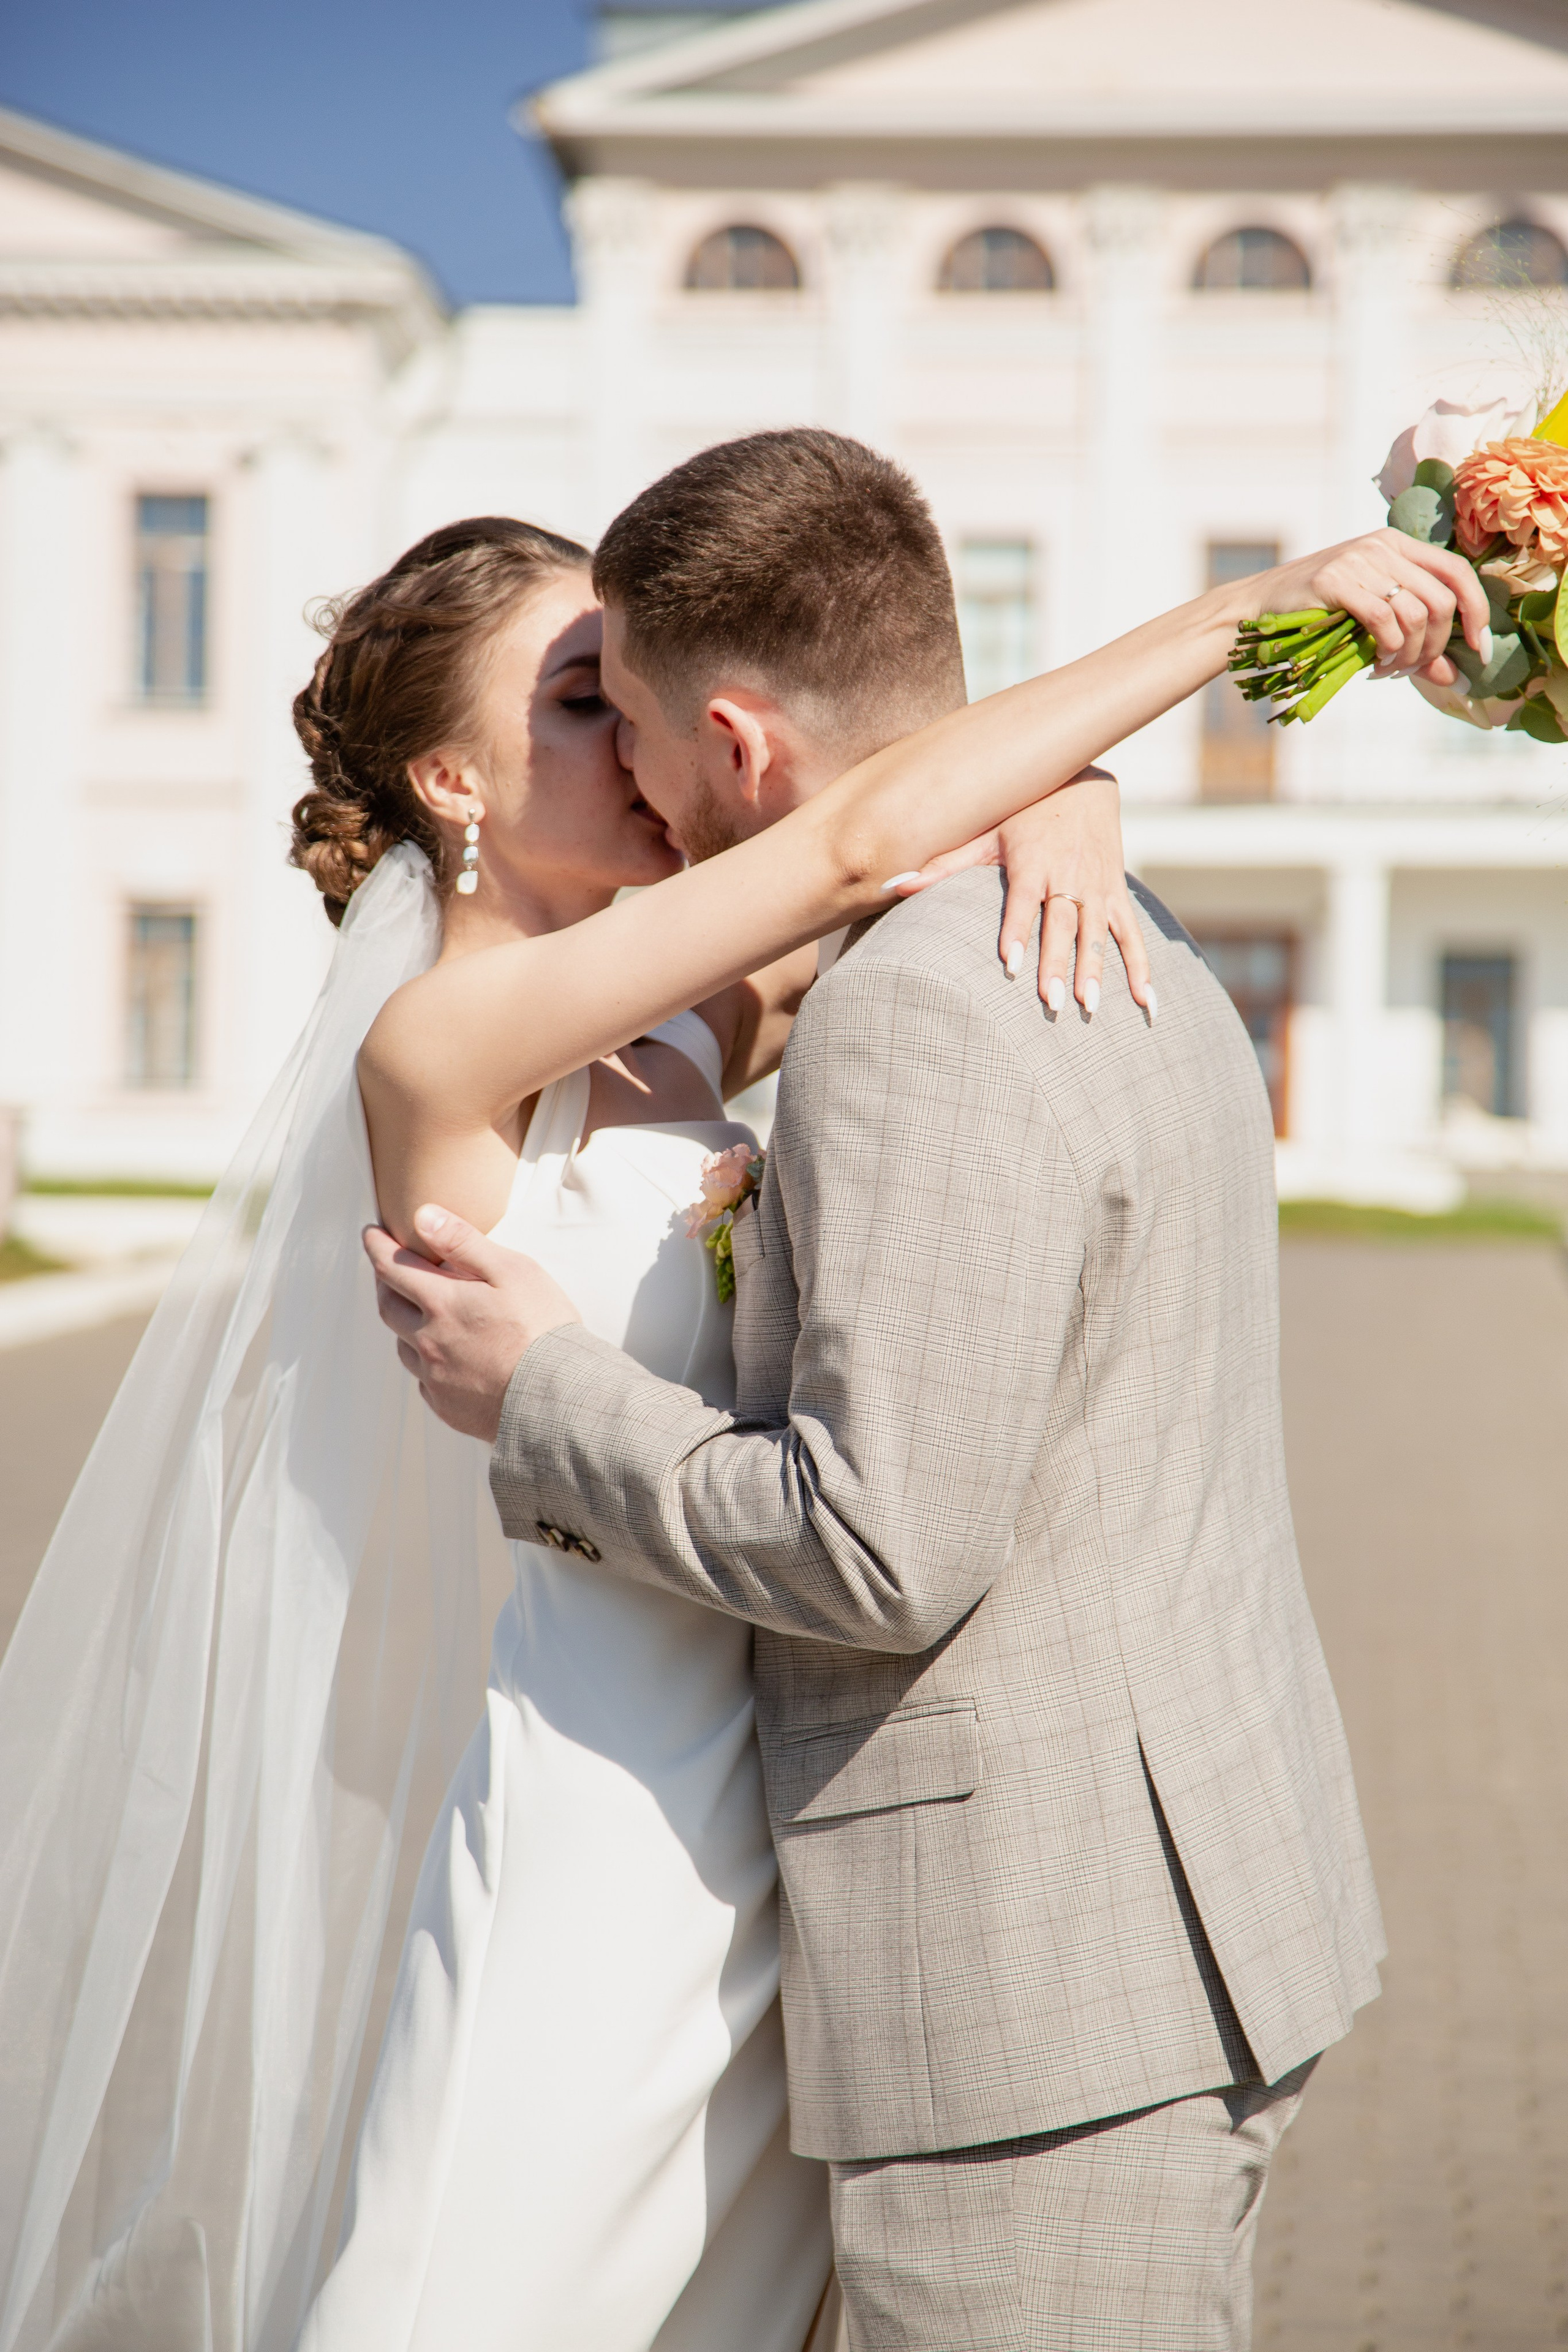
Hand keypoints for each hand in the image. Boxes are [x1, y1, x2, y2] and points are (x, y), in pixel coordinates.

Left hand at [362, 1206, 581, 1444]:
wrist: (557, 1397)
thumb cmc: (542, 1329)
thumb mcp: (512, 1271)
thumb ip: (464, 1242)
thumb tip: (423, 1216)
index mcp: (442, 1303)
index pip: (392, 1266)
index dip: (377, 1245)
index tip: (371, 1233)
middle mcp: (428, 1341)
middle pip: (388, 1306)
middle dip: (384, 1283)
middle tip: (387, 1270)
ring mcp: (435, 1376)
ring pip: (403, 1346)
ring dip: (404, 1324)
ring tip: (419, 1314)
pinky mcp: (446, 1405)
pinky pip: (424, 1379)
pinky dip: (426, 1362)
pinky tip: (445, 1358)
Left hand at [887, 768, 1154, 1020]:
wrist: (1084, 783)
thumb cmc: (1022, 814)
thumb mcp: (984, 834)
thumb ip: (943, 866)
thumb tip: (892, 886)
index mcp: (1032, 861)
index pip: (1023, 900)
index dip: (1017, 930)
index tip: (1009, 963)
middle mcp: (1068, 875)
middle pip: (1063, 924)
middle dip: (1059, 964)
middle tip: (1053, 1002)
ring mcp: (1097, 887)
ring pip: (1099, 933)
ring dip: (1097, 971)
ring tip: (1090, 1007)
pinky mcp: (1117, 894)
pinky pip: (1132, 934)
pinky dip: (1142, 968)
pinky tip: (1145, 1003)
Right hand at [1239, 527, 1488, 684]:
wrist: (1258, 608)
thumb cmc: (1318, 615)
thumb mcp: (1374, 621)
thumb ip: (1416, 642)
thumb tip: (1454, 678)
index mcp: (1399, 545)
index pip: (1459, 572)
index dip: (1477, 613)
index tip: (1478, 652)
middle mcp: (1383, 545)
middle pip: (1442, 601)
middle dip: (1436, 647)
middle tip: (1412, 671)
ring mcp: (1359, 560)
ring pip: (1416, 616)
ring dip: (1409, 656)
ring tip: (1388, 670)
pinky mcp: (1335, 580)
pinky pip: (1383, 621)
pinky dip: (1387, 650)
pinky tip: (1373, 663)